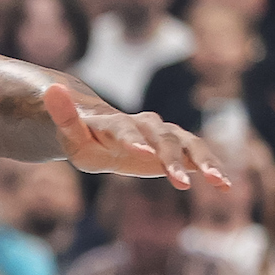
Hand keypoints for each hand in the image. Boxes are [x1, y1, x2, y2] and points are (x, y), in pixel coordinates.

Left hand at [45, 83, 228, 188]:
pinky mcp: (178, 147)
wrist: (105, 135)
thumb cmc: (84, 139)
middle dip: (170, 158)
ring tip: (215, 181)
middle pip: (162, 138)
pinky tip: (225, 186)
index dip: (132, 139)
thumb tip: (50, 88)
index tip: (141, 152)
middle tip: (178, 182)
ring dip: (202, 161)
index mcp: (116, 123)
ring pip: (187, 144)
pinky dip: (212, 168)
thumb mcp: (69, 134)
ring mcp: (165, 134)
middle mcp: (146, 124)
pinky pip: (198, 155)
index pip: (124, 129)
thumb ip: (63, 116)